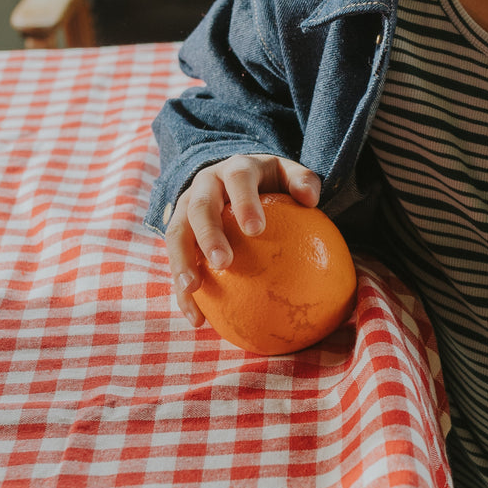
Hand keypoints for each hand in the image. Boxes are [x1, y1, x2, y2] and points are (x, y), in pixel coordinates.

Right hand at [164, 154, 320, 327]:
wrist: (233, 178)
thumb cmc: (270, 183)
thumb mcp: (288, 174)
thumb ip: (303, 182)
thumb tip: (311, 199)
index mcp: (234, 169)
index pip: (238, 180)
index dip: (244, 202)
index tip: (256, 230)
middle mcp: (204, 186)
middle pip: (199, 208)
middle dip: (208, 234)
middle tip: (222, 263)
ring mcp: (185, 208)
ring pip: (177, 234)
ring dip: (181, 262)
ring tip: (193, 289)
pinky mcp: (178, 233)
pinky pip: (176, 262)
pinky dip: (182, 291)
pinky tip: (196, 318)